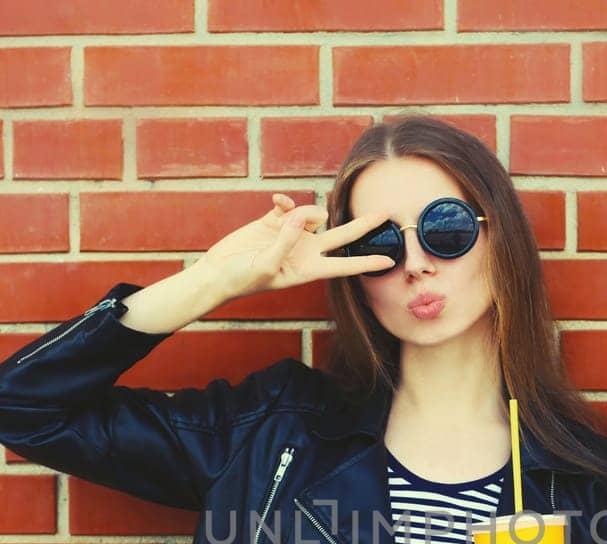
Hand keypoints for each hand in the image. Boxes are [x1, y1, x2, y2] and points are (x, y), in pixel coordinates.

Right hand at [202, 192, 395, 301]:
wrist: (216, 273)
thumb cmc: (241, 279)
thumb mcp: (265, 265)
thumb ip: (286, 240)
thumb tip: (300, 216)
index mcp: (308, 269)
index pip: (345, 265)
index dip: (367, 262)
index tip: (390, 261)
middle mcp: (305, 251)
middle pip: (342, 235)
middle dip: (364, 224)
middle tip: (386, 212)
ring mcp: (291, 235)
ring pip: (314, 214)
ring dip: (306, 210)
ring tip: (284, 219)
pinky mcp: (274, 222)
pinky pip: (289, 205)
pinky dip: (285, 202)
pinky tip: (275, 203)